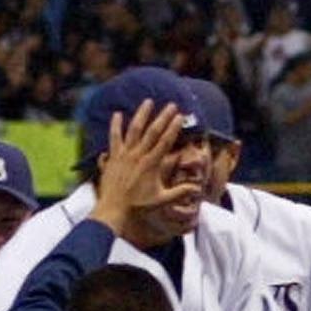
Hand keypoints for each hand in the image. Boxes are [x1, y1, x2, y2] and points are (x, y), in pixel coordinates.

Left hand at [90, 103, 196, 242]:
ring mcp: (125, 154)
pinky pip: (114, 137)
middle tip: (171, 105)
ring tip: (148, 102)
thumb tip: (197, 189)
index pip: (165, 141)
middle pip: (152, 131)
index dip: (173, 127)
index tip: (180, 116)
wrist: (113, 209)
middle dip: (163, 117)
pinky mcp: (113, 156)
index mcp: (151, 164)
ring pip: (134, 130)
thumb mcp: (161, 200)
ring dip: (141, 115)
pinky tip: (117, 114)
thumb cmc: (138, 206)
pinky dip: (115, 125)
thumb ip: (179, 193)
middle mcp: (138, 155)